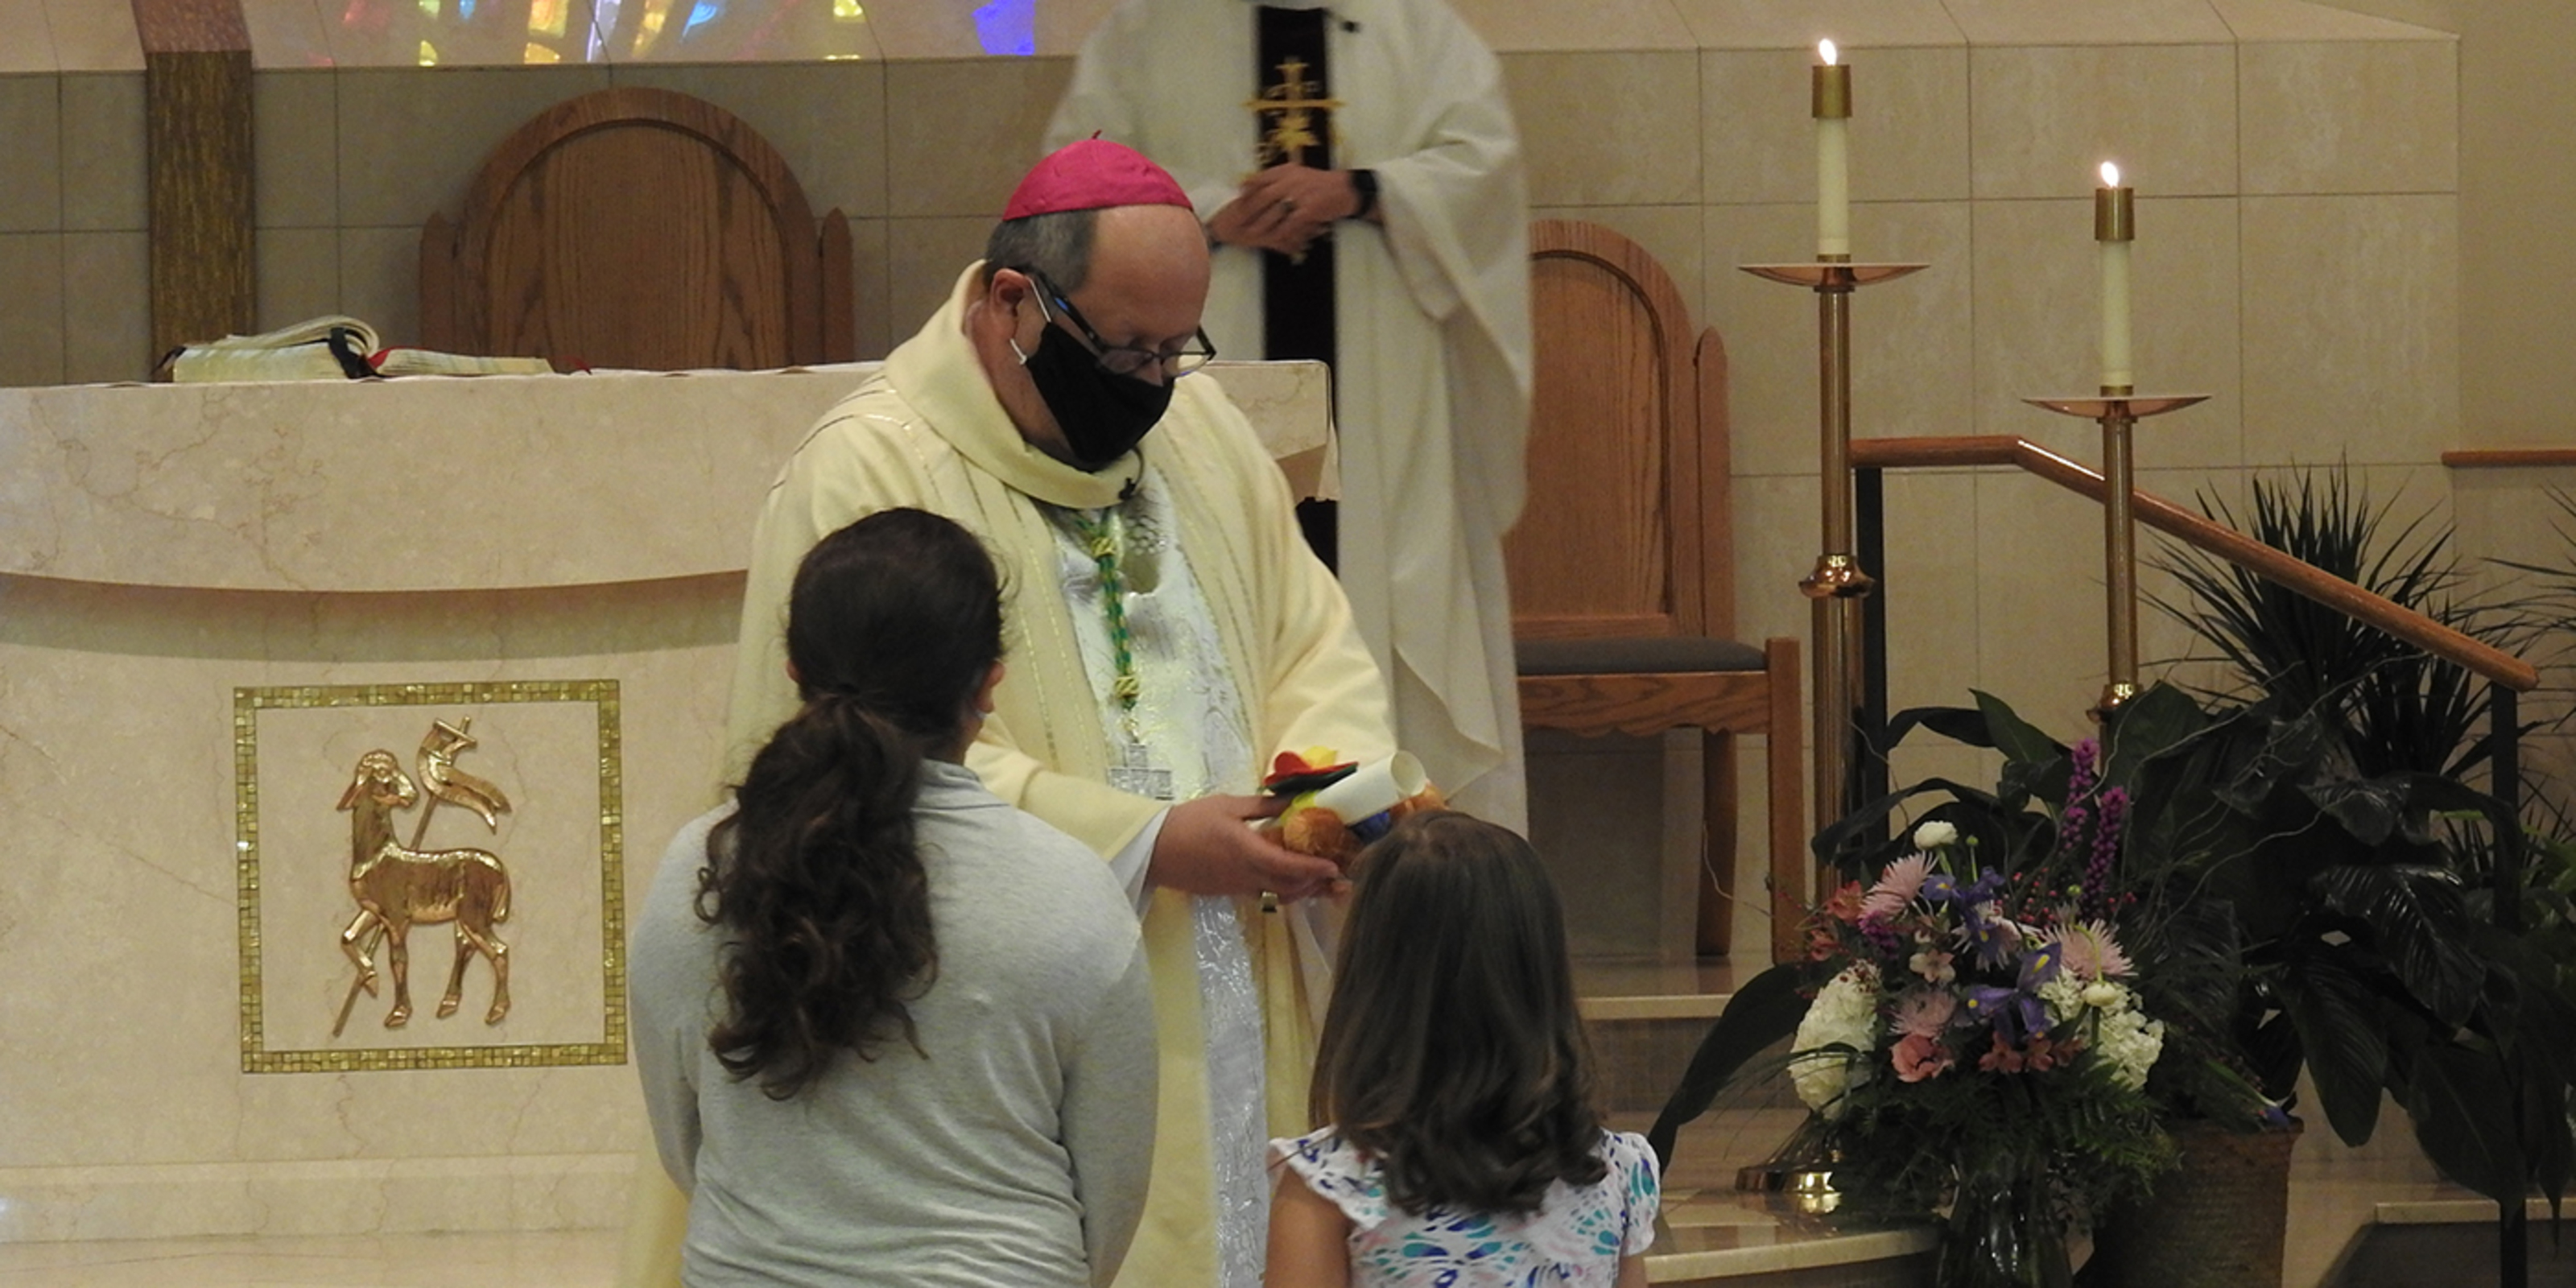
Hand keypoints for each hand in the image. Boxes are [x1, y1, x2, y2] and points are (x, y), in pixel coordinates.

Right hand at [1149, 793, 1342, 900]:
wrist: (1154, 849)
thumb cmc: (1190, 822)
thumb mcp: (1227, 805)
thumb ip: (1262, 806)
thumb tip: (1291, 801)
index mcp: (1248, 852)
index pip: (1290, 866)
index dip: (1315, 868)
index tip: (1334, 867)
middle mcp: (1247, 875)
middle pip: (1290, 886)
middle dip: (1316, 884)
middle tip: (1337, 879)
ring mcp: (1237, 887)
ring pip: (1278, 893)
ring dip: (1301, 890)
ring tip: (1320, 883)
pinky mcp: (1228, 892)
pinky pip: (1263, 893)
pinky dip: (1282, 890)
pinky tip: (1289, 880)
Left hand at [1207, 165, 1357, 255]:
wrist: (1345, 190)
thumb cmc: (1320, 184)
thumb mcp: (1299, 174)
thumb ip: (1280, 178)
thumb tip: (1257, 183)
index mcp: (1287, 171)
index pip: (1261, 178)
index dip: (1247, 189)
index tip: (1237, 198)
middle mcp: (1291, 180)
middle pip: (1263, 196)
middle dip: (1248, 210)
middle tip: (1236, 221)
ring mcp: (1300, 195)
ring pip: (1274, 212)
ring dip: (1260, 225)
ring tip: (1250, 234)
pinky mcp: (1308, 210)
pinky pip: (1289, 224)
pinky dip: (1280, 233)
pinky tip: (1272, 241)